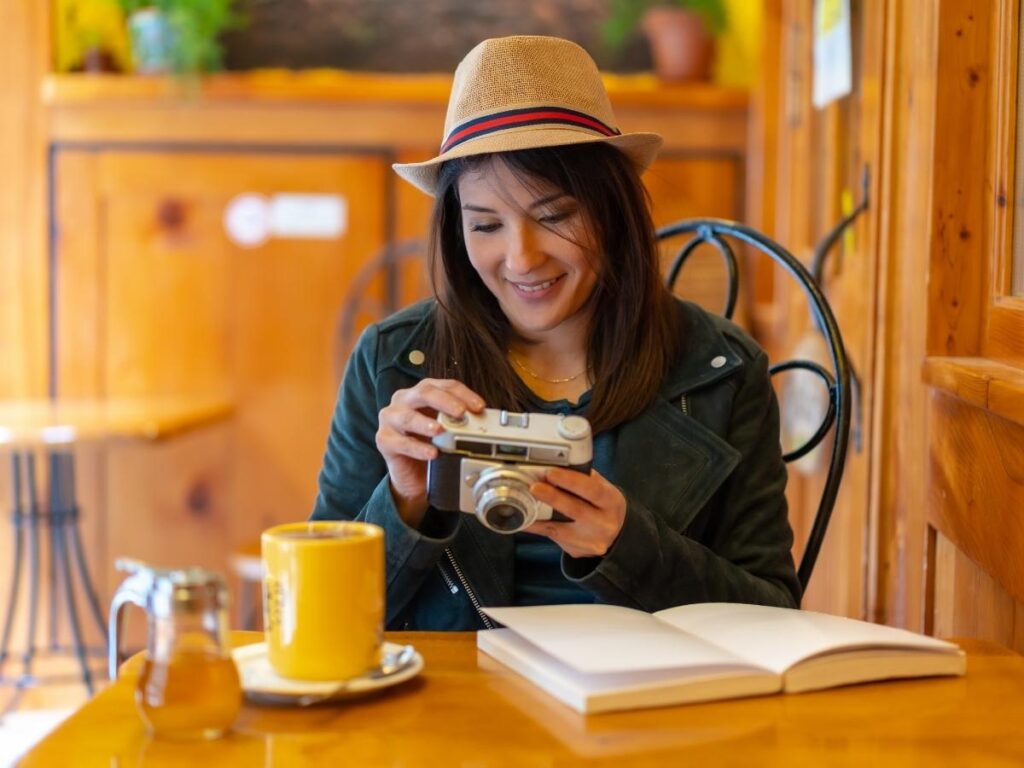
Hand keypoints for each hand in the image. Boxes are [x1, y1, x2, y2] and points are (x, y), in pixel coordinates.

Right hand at [376, 379, 484, 526]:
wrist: (413, 477)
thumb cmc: (430, 445)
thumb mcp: (448, 430)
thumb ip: (461, 421)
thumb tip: (484, 419)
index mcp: (422, 393)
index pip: (444, 385)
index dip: (463, 394)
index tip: (479, 407)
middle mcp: (404, 400)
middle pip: (424, 392)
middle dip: (444, 401)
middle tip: (461, 413)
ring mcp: (390, 418)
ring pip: (407, 416)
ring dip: (426, 423)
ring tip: (440, 430)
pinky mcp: (383, 439)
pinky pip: (400, 442)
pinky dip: (417, 448)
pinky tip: (432, 453)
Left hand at [526, 468, 625, 557]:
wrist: (613, 534)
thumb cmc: (603, 504)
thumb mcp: (601, 488)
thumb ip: (582, 477)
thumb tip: (553, 464)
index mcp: (611, 502)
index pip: (593, 490)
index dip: (571, 481)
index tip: (551, 473)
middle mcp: (603, 523)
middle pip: (576, 510)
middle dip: (553, 497)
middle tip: (534, 487)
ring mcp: (590, 540)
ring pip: (560, 527)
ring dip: (539, 514)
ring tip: (523, 502)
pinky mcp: (576, 549)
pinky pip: (551, 536)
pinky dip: (535, 526)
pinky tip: (522, 519)